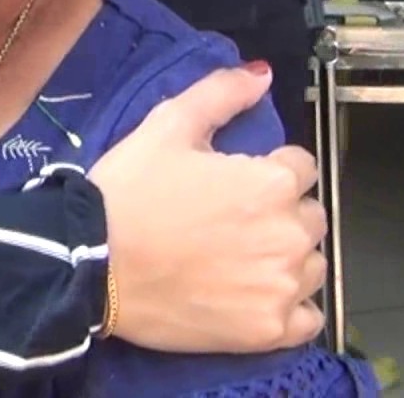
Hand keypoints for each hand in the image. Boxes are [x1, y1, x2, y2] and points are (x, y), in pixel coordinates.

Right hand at [91, 64, 326, 351]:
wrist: (92, 265)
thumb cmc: (129, 191)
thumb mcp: (166, 126)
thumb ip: (221, 94)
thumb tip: (262, 75)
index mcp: (272, 182)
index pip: (302, 167)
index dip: (270, 169)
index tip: (235, 182)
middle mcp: (289, 234)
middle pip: (310, 217)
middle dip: (282, 213)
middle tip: (234, 221)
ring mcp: (281, 287)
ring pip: (311, 265)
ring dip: (288, 259)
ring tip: (241, 260)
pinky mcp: (267, 330)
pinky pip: (307, 319)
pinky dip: (290, 307)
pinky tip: (255, 296)